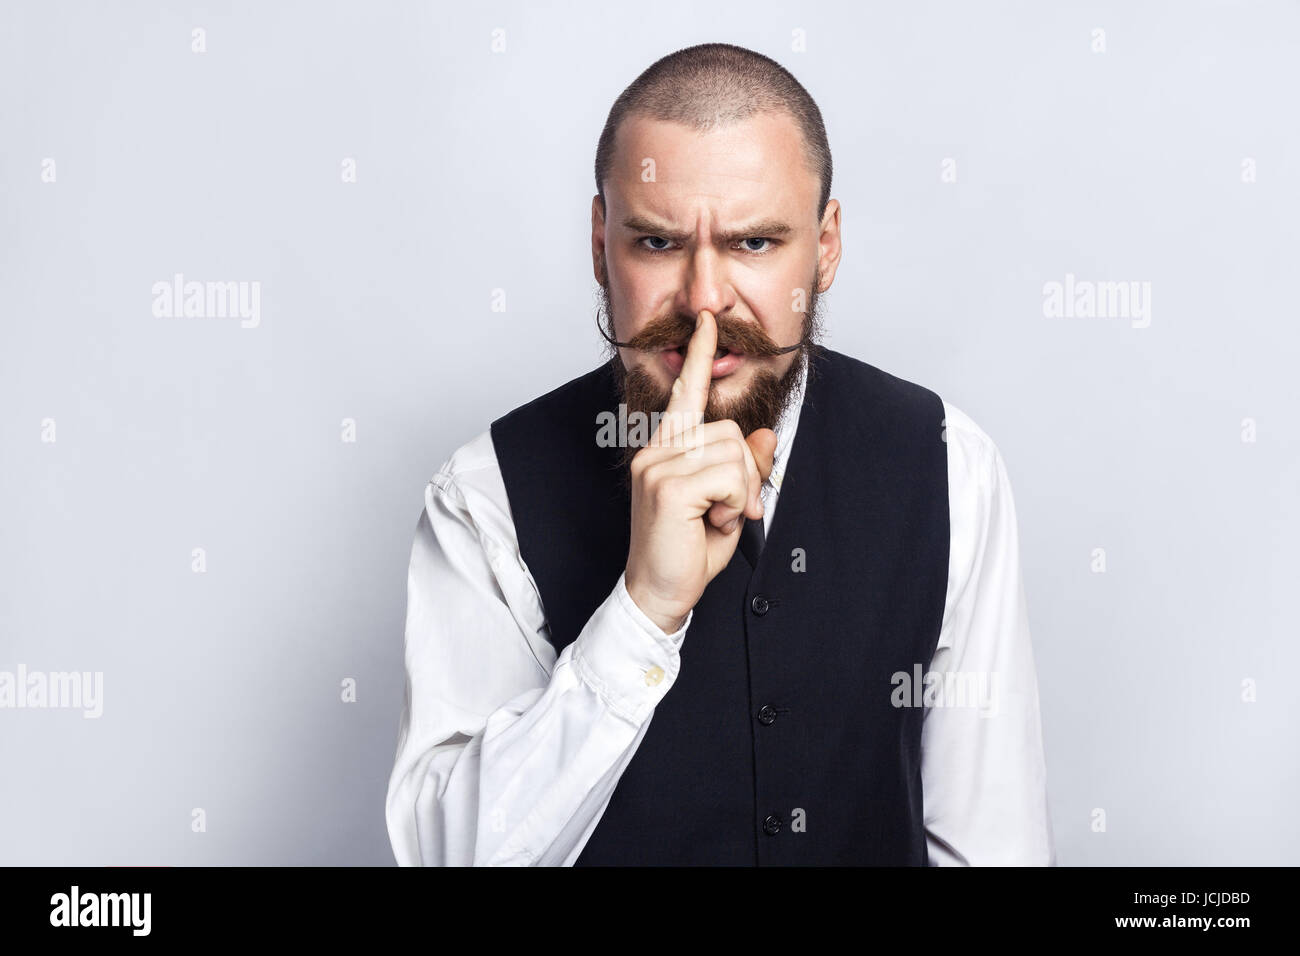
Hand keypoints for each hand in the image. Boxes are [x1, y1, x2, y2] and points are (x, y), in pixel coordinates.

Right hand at [624, 308, 777, 633]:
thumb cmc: (686, 552)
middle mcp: (656, 451)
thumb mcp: (727, 505)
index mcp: (665, 450)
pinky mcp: (667, 486)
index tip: (709, 322)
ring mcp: (658, 466)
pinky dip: (734, 505)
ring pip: (732, 453)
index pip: (685, 395)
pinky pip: (729, 477)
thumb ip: (744, 468)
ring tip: (714, 521)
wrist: (657, 595)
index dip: (699, 358)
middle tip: (729, 512)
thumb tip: (766, 435)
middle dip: (745, 474)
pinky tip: (712, 525)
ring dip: (740, 494)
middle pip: (728, 432)